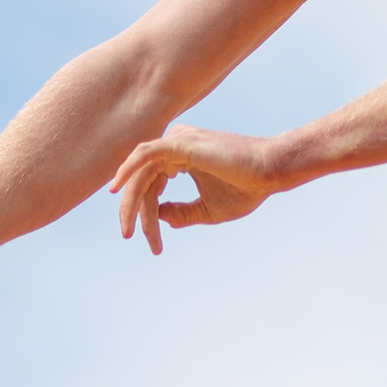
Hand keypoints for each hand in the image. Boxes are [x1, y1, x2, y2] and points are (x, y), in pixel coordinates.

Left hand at [108, 125, 280, 253]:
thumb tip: (158, 218)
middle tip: (129, 236)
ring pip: (140, 171)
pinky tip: (117, 191)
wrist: (270, 172)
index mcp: (180, 157)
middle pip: (141, 179)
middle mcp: (174, 145)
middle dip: (134, 210)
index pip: (151, 185)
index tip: (153, 245)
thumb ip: (182, 213)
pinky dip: (128, 170)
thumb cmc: (246, 188)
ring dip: (130, 201)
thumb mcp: (208, 209)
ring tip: (128, 228)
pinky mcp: (180, 142)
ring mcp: (176, 141)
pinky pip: (145, 154)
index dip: (146, 215)